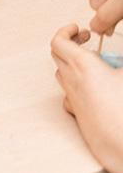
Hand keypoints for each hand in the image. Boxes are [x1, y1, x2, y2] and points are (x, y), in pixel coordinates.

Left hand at [51, 24, 122, 172]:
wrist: (121, 143)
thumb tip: (121, 60)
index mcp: (82, 65)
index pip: (58, 41)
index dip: (66, 31)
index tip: (79, 29)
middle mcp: (71, 80)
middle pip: (57, 55)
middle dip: (69, 43)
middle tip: (86, 40)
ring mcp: (72, 98)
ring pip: (61, 73)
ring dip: (71, 62)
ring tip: (92, 61)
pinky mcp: (77, 113)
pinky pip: (68, 93)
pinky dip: (75, 84)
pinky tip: (92, 86)